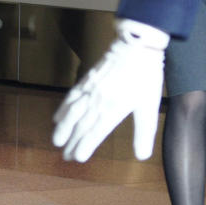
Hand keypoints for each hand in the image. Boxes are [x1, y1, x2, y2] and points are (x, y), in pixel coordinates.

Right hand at [52, 18, 168, 161]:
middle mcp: (98, 101)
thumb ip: (144, 132)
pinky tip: (58, 116)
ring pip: (72, 111)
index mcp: (113, 109)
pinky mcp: (87, 80)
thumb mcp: (149, 107)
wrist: (136, 47)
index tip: (77, 158)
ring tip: (55, 140)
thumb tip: (141, 156)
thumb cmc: (146, 76)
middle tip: (64, 156)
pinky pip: (71, 96)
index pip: (95, 132)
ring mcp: (90, 89)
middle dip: (71, 141)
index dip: (85, 146)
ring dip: (63, 127)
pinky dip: (63, 108)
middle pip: (81, 125)